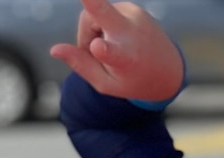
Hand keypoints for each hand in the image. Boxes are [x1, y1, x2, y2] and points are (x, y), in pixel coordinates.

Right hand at [50, 0, 183, 100]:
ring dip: (90, 32)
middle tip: (91, 28)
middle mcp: (131, 32)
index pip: (111, 51)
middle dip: (89, 4)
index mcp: (125, 59)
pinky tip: (113, 39)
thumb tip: (54, 49)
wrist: (169, 70)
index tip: (98, 46)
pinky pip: (101, 12)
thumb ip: (82, 66)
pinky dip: (100, 26)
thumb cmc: (133, 80)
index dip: (101, 48)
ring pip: (91, 15)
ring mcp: (134, 15)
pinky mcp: (132, 7)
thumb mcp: (107, 84)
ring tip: (105, 50)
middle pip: (100, 11)